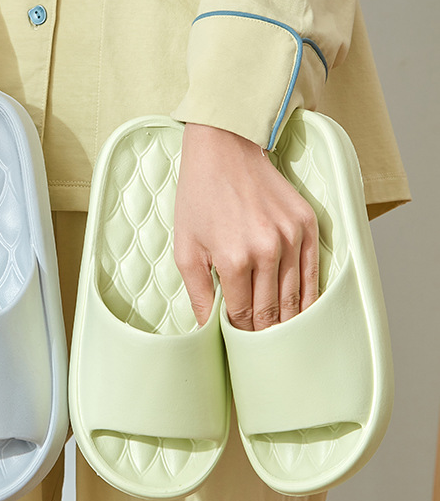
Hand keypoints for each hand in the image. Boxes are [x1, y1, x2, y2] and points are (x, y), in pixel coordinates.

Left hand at [173, 123, 319, 330]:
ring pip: (295, 298)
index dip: (240, 333)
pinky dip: (308, 297)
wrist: (225, 150)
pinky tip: (302, 313)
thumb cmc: (200, 198)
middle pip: (271, 311)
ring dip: (287, 320)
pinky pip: (313, 273)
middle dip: (264, 333)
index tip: (238, 345)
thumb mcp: (186, 248)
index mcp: (234, 258)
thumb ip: (199, 294)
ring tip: (279, 337)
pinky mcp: (307, 225)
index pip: (243, 315)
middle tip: (259, 350)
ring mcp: (292, 237)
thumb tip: (206, 331)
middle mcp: (268, 250)